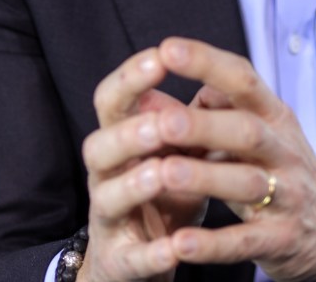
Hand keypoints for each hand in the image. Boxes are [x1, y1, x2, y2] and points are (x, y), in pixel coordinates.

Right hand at [78, 48, 205, 281]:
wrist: (143, 261)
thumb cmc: (166, 196)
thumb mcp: (180, 153)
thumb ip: (192, 120)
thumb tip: (216, 78)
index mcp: (120, 142)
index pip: (112, 100)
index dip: (131, 77)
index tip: (161, 54)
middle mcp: (106, 177)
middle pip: (99, 147)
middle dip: (130, 133)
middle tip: (161, 123)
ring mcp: (109, 220)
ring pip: (108, 198)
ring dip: (135, 184)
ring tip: (162, 173)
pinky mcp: (122, 262)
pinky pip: (134, 257)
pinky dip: (154, 253)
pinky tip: (176, 248)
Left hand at [151, 38, 315, 281]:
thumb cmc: (280, 168)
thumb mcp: (256, 132)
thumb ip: (208, 111)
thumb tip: (148, 93)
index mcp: (274, 116)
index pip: (243, 80)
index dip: (207, 62)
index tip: (167, 49)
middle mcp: (284, 150)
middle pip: (247, 130)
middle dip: (204, 125)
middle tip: (163, 122)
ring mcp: (286, 196)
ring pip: (247, 183)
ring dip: (205, 177)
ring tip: (165, 173)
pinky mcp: (280, 240)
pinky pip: (245, 242)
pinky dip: (213, 244)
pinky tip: (181, 243)